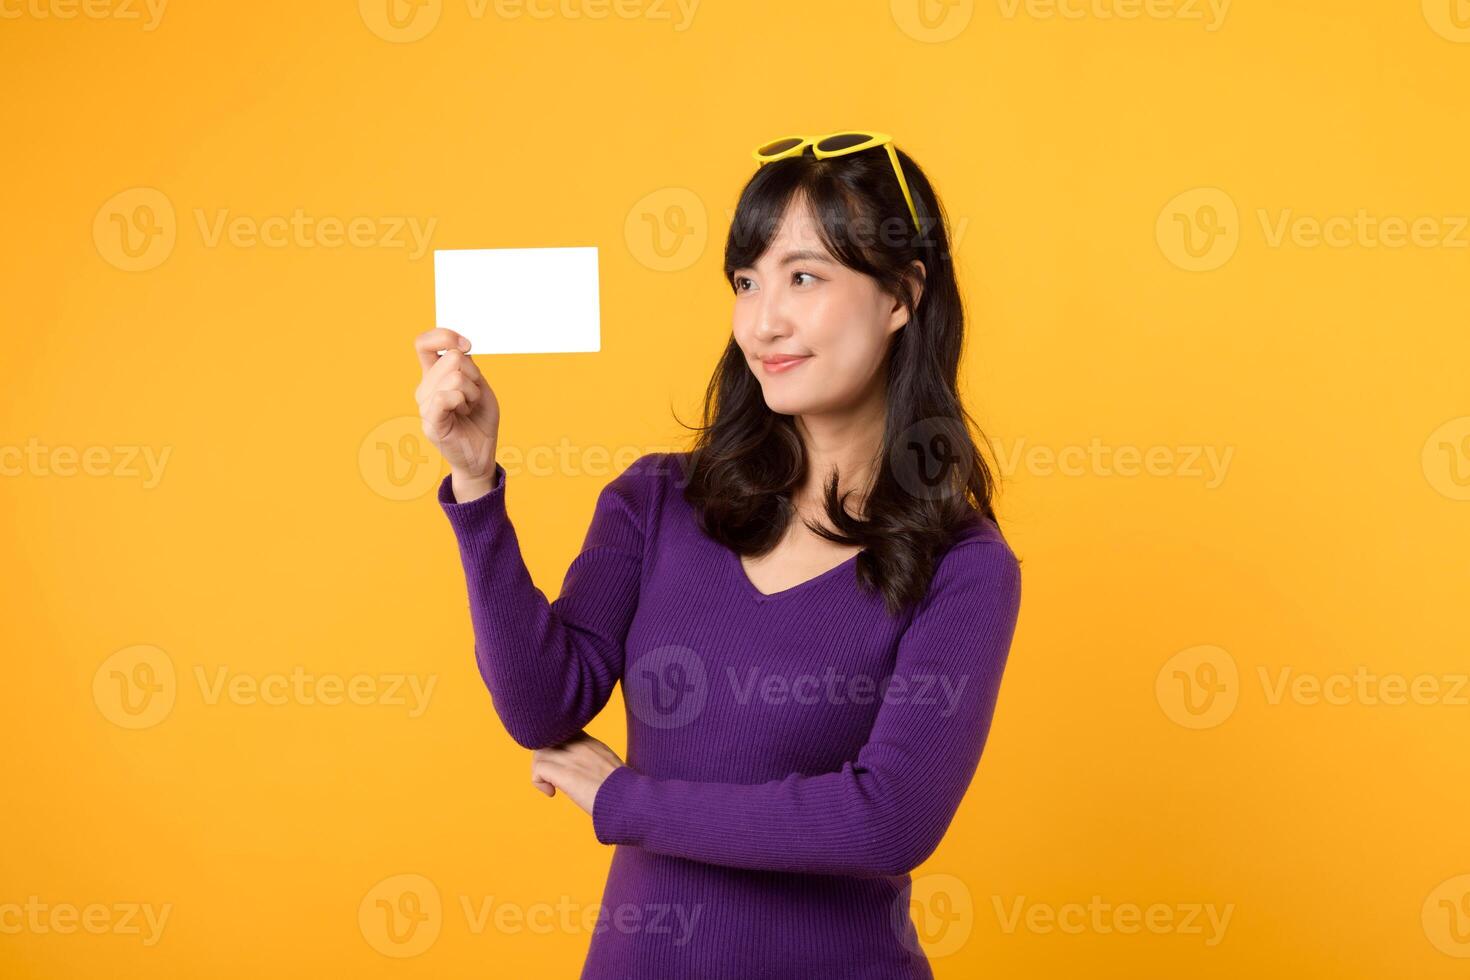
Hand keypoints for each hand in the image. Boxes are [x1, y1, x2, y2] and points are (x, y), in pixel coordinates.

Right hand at [414, 328, 500, 496]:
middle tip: (472, 397)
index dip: (445, 336)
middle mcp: (424, 387)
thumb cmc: (479, 418)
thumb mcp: (478, 384)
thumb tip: (458, 349)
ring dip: (472, 393)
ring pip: (456, 377)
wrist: (482, 452)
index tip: (467, 346)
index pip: (424, 343)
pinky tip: (462, 413)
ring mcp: (424, 404)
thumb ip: (466, 365)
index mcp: (433, 375)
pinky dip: (462, 401)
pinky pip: (445, 397)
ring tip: (467, 408)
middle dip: (474, 376)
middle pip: (452, 358)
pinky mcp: (430, 422)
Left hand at [530, 731, 625, 815]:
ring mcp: (571, 757)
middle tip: (549, 775)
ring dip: (539, 769)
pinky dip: (539, 783)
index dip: (554, 747)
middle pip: (546, 737)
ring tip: (551, 785)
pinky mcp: (564, 773)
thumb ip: (594, 764)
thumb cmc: (623, 792)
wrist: (629, 799)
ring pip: (538, 752)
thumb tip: (588, 778)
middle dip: (543, 756)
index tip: (560, 765)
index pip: (562, 731)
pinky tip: (552, 793)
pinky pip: (537, 770)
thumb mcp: (609, 768)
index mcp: (591, 742)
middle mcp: (579, 744)